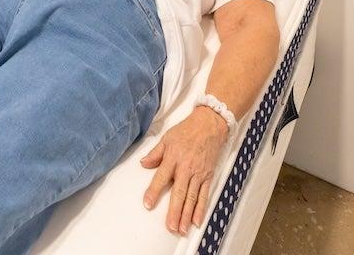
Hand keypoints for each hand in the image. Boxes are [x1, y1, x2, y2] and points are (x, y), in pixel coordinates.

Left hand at [140, 106, 229, 234]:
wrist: (210, 124)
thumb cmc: (188, 130)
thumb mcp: (167, 138)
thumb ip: (155, 153)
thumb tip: (143, 163)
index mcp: (173, 157)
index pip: (161, 177)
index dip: (154, 191)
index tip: (148, 204)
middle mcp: (186, 167)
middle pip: (179, 193)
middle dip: (174, 211)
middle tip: (170, 226)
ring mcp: (199, 173)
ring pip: (192, 198)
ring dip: (186, 215)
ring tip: (181, 228)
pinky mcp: (208, 176)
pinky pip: (204, 195)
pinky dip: (201, 209)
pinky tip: (196, 220)